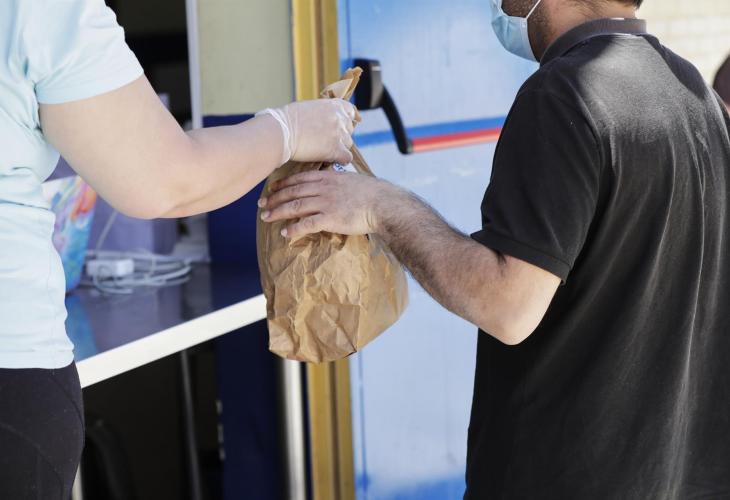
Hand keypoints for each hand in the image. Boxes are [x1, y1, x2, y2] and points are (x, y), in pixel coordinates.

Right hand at [257, 99, 356, 165]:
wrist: (281, 132)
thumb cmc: (287, 120)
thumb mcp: (308, 108)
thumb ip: (321, 113)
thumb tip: (323, 121)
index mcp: (333, 105)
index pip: (350, 111)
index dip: (344, 120)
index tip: (338, 126)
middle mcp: (339, 118)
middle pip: (349, 129)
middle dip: (340, 135)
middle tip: (326, 140)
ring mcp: (339, 134)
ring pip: (348, 144)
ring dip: (339, 148)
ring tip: (325, 151)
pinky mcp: (335, 150)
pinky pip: (347, 158)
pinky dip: (341, 160)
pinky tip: (332, 160)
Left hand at [259, 170, 393, 238]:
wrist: (383, 204)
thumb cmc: (371, 192)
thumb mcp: (351, 179)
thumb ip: (337, 180)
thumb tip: (331, 181)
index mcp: (328, 177)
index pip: (299, 178)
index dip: (282, 184)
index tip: (271, 188)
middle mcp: (323, 188)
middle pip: (292, 192)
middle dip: (275, 198)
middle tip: (262, 204)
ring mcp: (325, 203)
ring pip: (295, 206)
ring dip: (278, 212)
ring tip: (266, 217)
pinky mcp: (330, 219)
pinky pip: (306, 224)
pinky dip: (294, 228)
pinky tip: (285, 233)